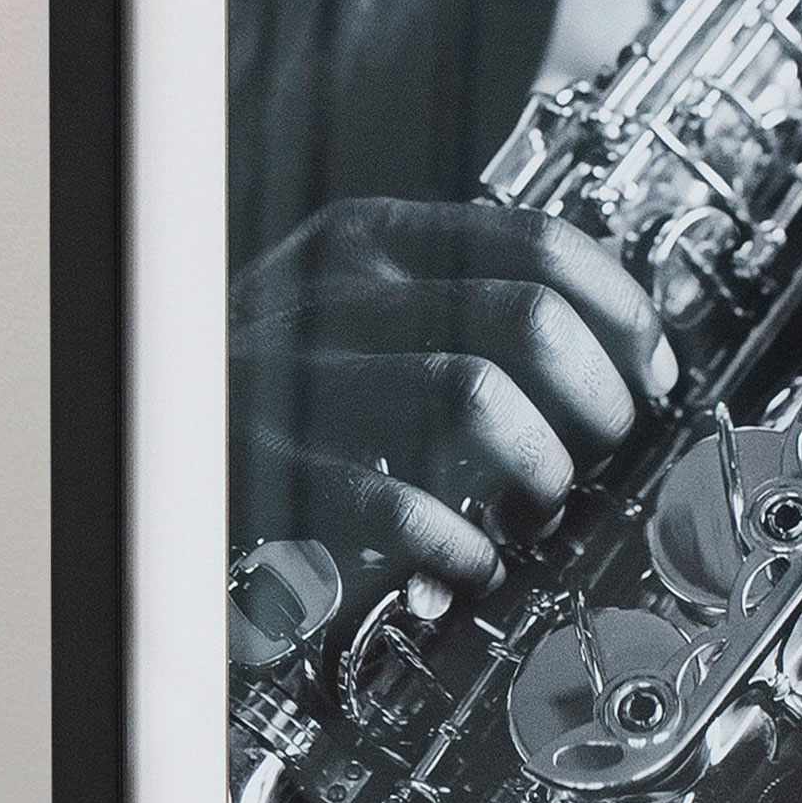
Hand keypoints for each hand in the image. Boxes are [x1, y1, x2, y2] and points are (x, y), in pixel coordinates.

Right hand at [228, 198, 672, 589]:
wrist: (151, 426)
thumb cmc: (277, 378)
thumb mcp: (360, 302)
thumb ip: (461, 299)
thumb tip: (614, 348)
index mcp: (371, 238)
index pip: (542, 245)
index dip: (626, 318)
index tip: (649, 377)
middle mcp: (335, 294)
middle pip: (529, 319)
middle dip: (597, 401)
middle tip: (599, 452)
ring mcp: (297, 377)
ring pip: (477, 397)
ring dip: (540, 469)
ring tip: (538, 507)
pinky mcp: (268, 469)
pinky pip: (394, 503)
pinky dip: (457, 545)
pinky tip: (469, 564)